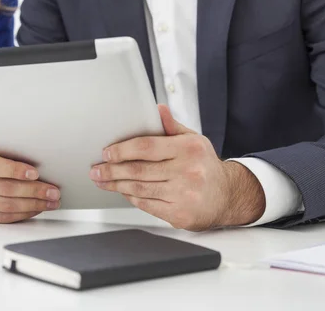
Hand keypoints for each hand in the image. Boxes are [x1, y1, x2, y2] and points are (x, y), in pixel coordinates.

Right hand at [0, 144, 61, 223]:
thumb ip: (9, 143)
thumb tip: (28, 136)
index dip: (14, 170)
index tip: (35, 173)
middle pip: (3, 188)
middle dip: (33, 191)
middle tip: (53, 192)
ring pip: (6, 205)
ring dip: (33, 204)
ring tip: (50, 202)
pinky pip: (4, 217)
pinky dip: (24, 213)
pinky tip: (37, 208)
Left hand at [90, 105, 265, 230]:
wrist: (228, 196)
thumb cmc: (205, 165)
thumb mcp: (193, 140)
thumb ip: (171, 127)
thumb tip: (156, 109)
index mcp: (189, 149)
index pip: (147, 147)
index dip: (122, 150)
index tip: (106, 152)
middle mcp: (188, 172)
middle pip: (138, 170)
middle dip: (111, 170)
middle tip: (96, 169)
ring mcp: (184, 195)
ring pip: (139, 188)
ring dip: (116, 185)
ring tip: (102, 180)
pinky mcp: (180, 214)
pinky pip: (146, 204)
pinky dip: (131, 197)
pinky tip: (122, 191)